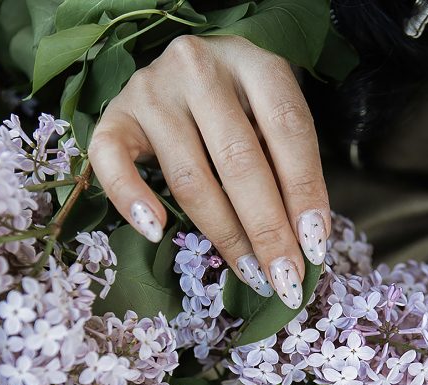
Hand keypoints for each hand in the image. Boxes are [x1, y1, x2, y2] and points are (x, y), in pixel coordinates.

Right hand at [89, 35, 328, 309]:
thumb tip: (307, 242)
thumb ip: (289, 166)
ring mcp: (152, 89)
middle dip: (267, 229)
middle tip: (285, 278)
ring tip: (250, 273)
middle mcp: (200, 68)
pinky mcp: (114, 115)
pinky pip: (112, 161)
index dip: (305, 192)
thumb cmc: (241, 104)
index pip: (287, 130)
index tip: (315, 247)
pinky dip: (131, 199)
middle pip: (238, 160)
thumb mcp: (274, 119)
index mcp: (254, 63)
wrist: (186, 68)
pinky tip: (155, 232)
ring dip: (223, 234)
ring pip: (189, 176)